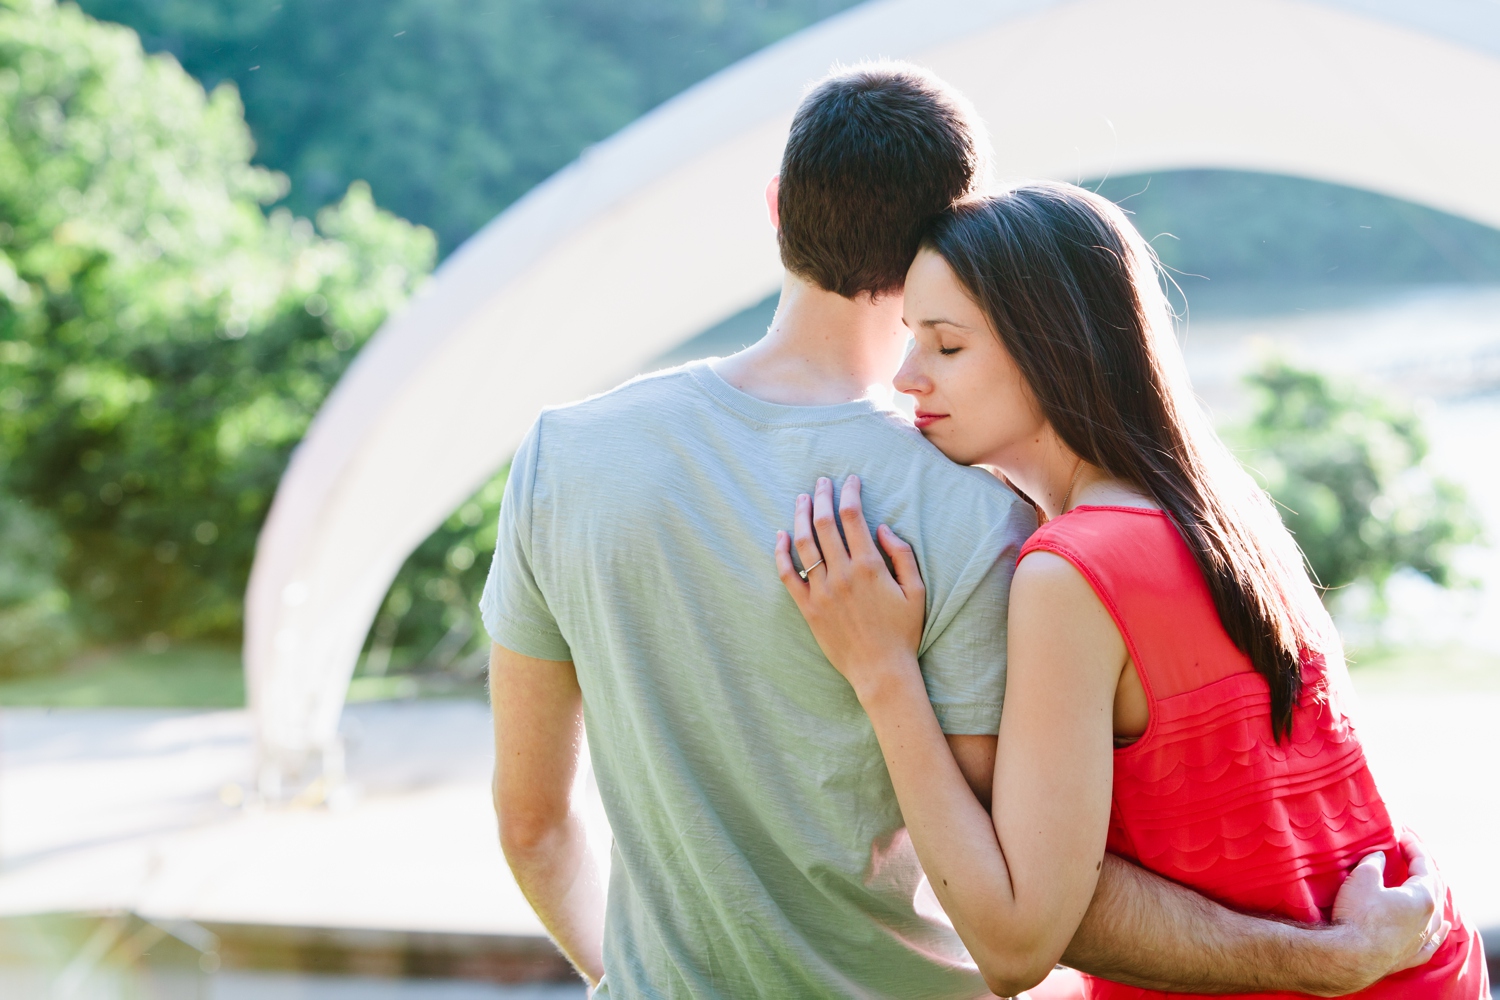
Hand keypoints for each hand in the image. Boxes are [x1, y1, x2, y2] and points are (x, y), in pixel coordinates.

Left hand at [774, 475, 925, 700]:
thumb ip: (903, 555)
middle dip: (822, 496)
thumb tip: (882, 527)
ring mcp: (822, 591)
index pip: (853, 517)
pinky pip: (788, 574)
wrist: (882, 670)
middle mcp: (842, 574)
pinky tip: (780, 535)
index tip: (850, 481)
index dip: (850, 493)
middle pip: (824, 523)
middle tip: (822, 482)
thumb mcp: (917, 591)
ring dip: (801, 516)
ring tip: (802, 499)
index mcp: (870, 566)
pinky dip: (781, 552)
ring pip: (804, 543)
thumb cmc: (903, 632)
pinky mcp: (808, 608)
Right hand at [1322, 831, 1448, 992]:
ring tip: (1422, 885)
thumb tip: (1379, 857)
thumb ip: (1374, 863)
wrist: (1351, 956)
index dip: (1414, 848)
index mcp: (1422, 897)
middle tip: (1410, 855)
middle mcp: (1429, 919)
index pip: (1424, 866)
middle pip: (1434, 888)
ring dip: (1429, 895)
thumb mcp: (1362, 878)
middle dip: (1423, 869)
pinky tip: (1442, 926)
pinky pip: (1432, 940)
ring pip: (1436, 914)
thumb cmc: (1358, 915)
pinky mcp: (1412, 956)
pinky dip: (1437, 930)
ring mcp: (1422, 939)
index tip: (1404, 836)